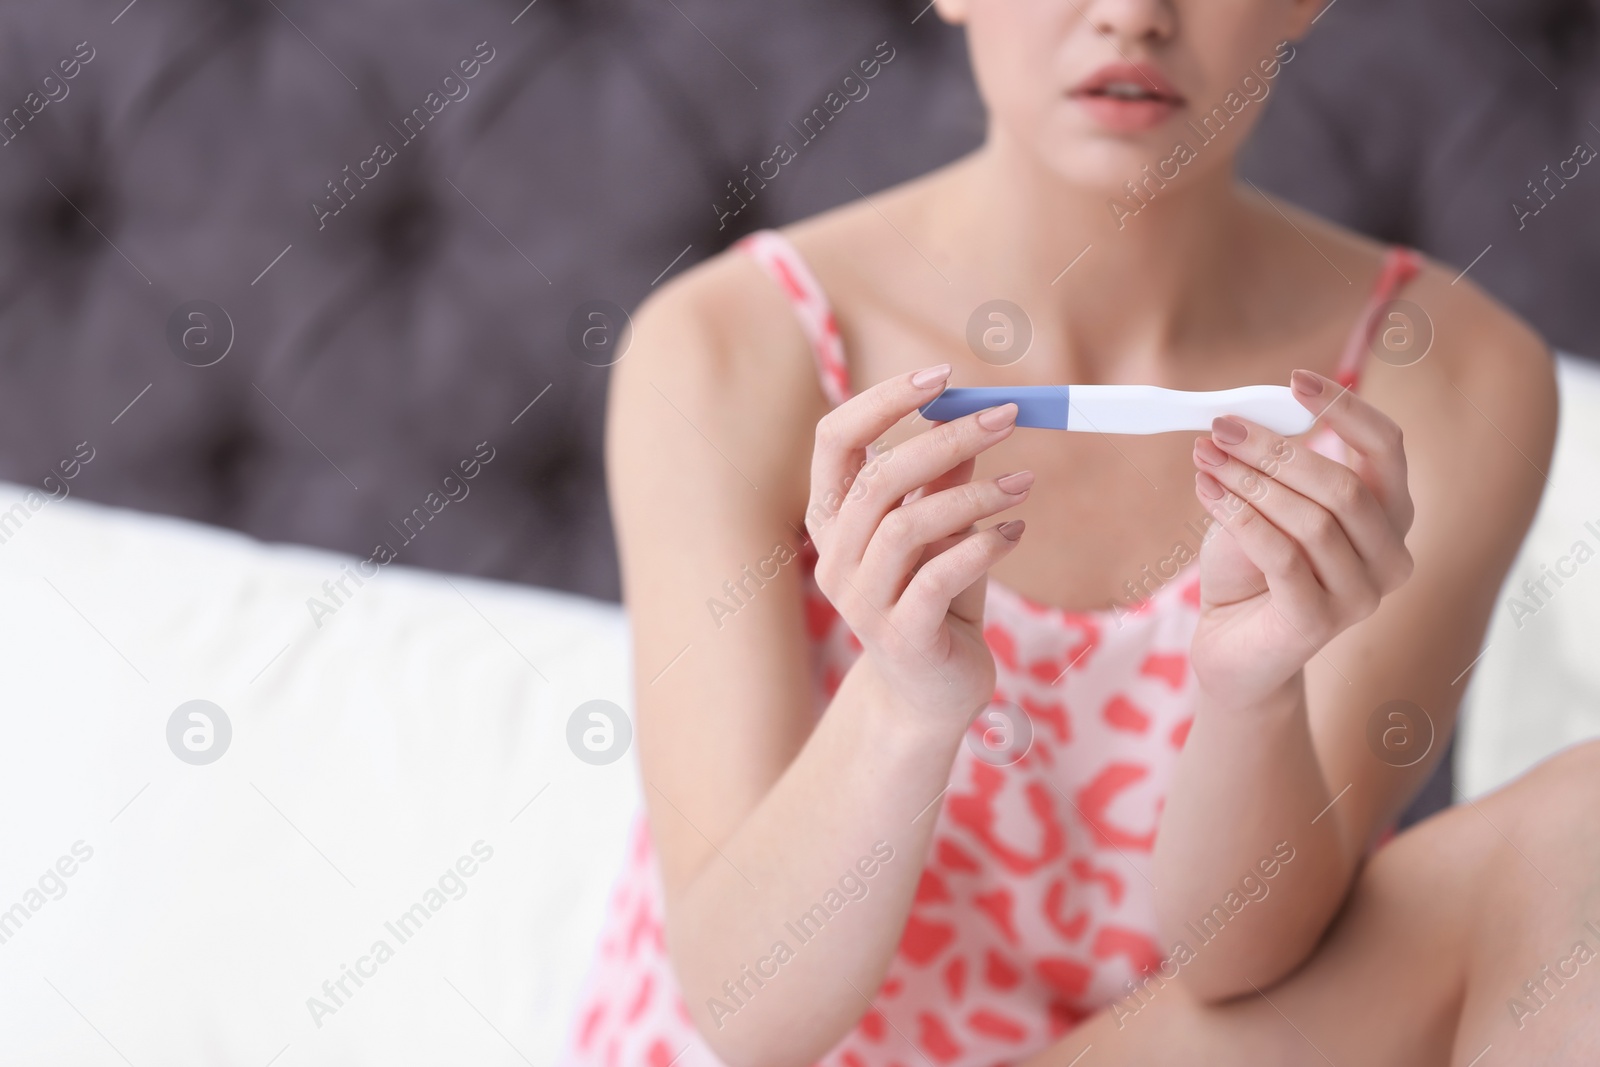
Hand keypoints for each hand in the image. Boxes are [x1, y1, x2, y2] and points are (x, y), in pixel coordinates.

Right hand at [806, 364, 1030, 732]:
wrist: (933, 695)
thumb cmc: (937, 602)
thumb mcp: (942, 532)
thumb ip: (944, 483)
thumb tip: (970, 419)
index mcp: (833, 519)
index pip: (835, 440)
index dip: (882, 401)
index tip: (941, 377)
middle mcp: (834, 557)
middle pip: (877, 478)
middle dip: (946, 438)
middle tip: (1007, 417)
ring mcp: (860, 600)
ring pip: (907, 525)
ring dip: (972, 495)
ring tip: (1023, 485)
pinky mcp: (900, 635)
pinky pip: (939, 575)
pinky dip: (983, 545)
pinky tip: (1015, 532)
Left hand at [1188, 369, 1414, 708]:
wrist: (1232, 647)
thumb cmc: (1252, 567)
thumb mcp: (1264, 502)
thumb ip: (1273, 464)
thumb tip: (1246, 414)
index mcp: (1390, 516)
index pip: (1388, 448)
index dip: (1345, 408)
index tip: (1295, 380)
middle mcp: (1390, 556)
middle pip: (1343, 485)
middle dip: (1276, 449)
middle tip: (1222, 428)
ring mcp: (1361, 596)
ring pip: (1311, 520)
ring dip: (1250, 481)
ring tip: (1205, 457)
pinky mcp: (1319, 623)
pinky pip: (1280, 556)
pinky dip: (1240, 517)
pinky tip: (1207, 493)